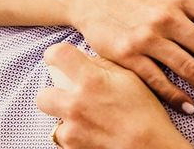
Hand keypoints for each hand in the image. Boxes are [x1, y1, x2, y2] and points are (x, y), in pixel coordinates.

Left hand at [38, 44, 192, 148]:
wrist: (151, 148)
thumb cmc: (145, 112)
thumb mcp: (130, 77)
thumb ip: (102, 65)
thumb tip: (85, 60)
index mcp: (90, 80)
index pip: (57, 55)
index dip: (55, 54)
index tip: (59, 59)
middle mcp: (75, 103)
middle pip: (43, 95)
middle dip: (53, 95)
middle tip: (70, 97)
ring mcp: (71, 130)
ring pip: (54, 121)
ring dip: (66, 119)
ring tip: (88, 119)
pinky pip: (64, 139)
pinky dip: (74, 137)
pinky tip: (93, 133)